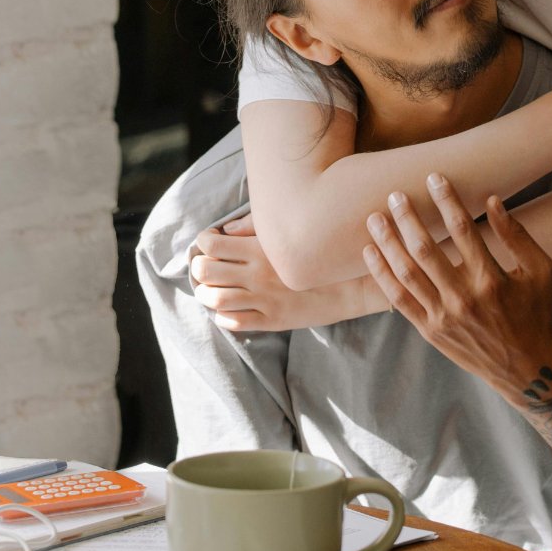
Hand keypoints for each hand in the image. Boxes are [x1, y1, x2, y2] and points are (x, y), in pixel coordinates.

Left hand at [193, 215, 375, 330]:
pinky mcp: (273, 320)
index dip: (203, 242)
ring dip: (205, 294)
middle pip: (206, 271)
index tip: (210, 243)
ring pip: (215, 299)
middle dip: (198, 268)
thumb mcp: (290, 233)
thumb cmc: (320, 252)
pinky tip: (228, 309)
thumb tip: (227, 229)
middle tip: (204, 267)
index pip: (211, 244)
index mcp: (260, 248)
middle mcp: (258, 274)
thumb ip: (256, 227)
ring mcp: (264, 299)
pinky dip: (222, 316)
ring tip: (209, 291)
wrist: (352, 284)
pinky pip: (234, 323)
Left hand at [362, 174, 551, 393]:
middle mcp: (464, 297)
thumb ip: (517, 235)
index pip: (464, 230)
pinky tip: (370, 252)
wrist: (523, 367)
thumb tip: (492, 199)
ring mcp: (443, 316)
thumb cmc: (534, 311)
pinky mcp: (429, 330)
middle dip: (408, 219)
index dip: (447, 201)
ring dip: (387, 243)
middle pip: (426, 250)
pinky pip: (398, 299)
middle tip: (394, 195)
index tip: (434, 178)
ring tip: (375, 218)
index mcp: (492, 279)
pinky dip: (382, 274)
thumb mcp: (539, 270)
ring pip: (406, 273)